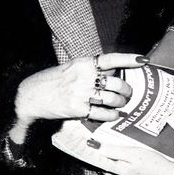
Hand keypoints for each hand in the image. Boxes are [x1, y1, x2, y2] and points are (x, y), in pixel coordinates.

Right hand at [10, 53, 145, 142]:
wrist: (30, 95)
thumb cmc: (52, 81)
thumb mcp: (71, 68)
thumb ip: (90, 69)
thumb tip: (112, 72)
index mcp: (83, 63)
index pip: (110, 59)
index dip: (128, 59)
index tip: (142, 60)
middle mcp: (84, 77)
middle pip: (117, 83)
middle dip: (127, 90)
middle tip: (127, 93)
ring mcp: (81, 94)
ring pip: (113, 99)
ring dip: (121, 103)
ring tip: (120, 104)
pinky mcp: (78, 109)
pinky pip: (103, 114)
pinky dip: (112, 115)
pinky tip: (113, 115)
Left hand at [82, 142, 173, 174]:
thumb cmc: (154, 165)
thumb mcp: (133, 153)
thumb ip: (112, 151)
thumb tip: (94, 147)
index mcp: (114, 173)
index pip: (95, 160)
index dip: (93, 148)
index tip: (90, 140)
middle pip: (102, 163)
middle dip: (107, 153)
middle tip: (118, 145)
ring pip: (109, 168)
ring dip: (115, 159)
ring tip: (128, 154)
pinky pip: (116, 174)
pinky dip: (120, 166)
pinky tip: (131, 162)